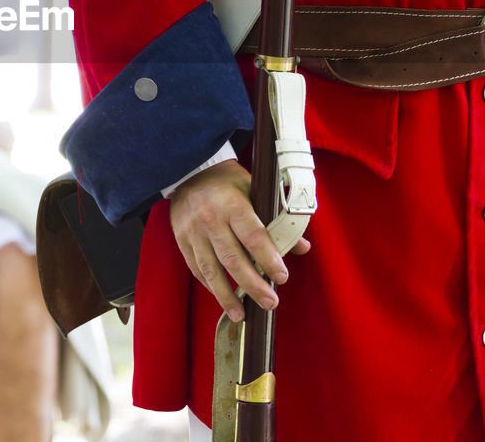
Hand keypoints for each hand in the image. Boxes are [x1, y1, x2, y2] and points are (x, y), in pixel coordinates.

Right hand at [169, 161, 309, 321]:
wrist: (190, 170)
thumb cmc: (229, 182)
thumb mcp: (256, 190)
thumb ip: (278, 220)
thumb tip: (302, 247)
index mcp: (232, 204)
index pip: (253, 236)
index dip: (268, 259)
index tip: (282, 278)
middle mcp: (210, 218)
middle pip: (233, 259)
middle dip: (252, 285)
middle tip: (270, 303)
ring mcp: (193, 231)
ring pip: (211, 270)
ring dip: (227, 296)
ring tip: (242, 315)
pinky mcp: (182, 240)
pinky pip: (197, 269)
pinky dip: (211, 286)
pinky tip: (223, 299)